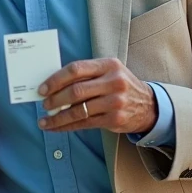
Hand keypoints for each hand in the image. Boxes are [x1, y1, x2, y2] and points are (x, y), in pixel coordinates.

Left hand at [37, 58, 157, 134]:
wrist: (149, 106)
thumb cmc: (121, 86)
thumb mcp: (110, 72)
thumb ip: (87, 75)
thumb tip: (54, 85)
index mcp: (109, 65)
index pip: (76, 69)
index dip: (56, 79)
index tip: (43, 88)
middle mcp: (113, 82)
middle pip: (76, 90)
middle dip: (55, 99)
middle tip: (44, 104)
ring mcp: (115, 102)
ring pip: (78, 110)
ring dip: (57, 117)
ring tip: (45, 120)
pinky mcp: (114, 119)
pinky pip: (85, 123)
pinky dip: (67, 126)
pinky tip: (56, 127)